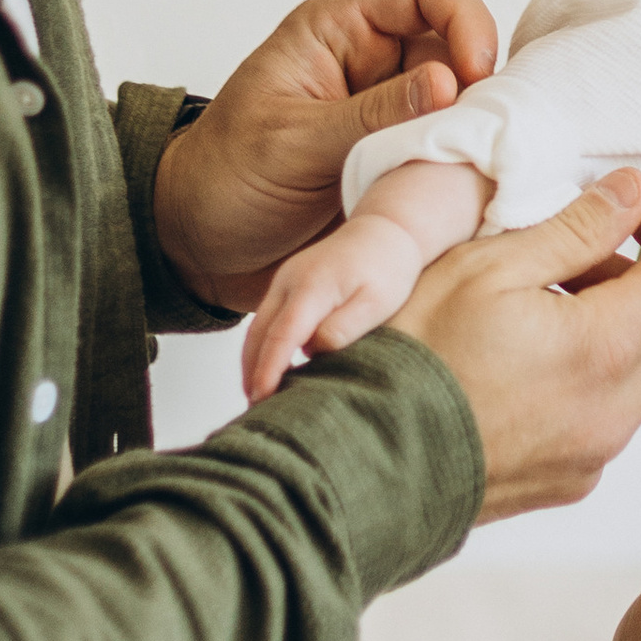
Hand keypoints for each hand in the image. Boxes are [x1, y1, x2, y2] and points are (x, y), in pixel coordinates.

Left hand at [153, 0, 498, 311]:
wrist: (199, 248)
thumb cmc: (223, 179)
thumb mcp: (290, 145)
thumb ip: (370, 116)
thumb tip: (449, 83)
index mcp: (339, 29)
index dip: (464, 18)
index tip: (473, 75)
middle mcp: (376, 61)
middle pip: (460, 44)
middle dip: (476, 86)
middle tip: (472, 137)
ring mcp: (394, 112)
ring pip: (465, 101)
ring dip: (470, 134)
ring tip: (458, 172)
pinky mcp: (405, 158)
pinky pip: (454, 150)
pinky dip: (462, 169)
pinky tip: (455, 196)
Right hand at [243, 211, 428, 401]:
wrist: (384, 231)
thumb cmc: (387, 268)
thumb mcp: (379, 301)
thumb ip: (346, 326)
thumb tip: (314, 350)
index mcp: (313, 286)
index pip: (282, 334)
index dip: (269, 368)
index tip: (261, 397)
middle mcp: (289, 281)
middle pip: (259, 333)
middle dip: (252, 372)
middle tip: (255, 410)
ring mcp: (284, 280)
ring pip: (257, 327)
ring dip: (252, 361)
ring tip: (257, 397)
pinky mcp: (287, 284)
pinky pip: (266, 319)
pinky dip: (262, 345)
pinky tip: (268, 369)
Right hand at [390, 172, 640, 519]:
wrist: (359, 462)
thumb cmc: (414, 356)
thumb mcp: (488, 265)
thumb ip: (575, 227)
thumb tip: (633, 191)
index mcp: (605, 348)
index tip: (631, 212)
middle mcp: (616, 411)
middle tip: (584, 261)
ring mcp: (594, 454)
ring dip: (621, 335)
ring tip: (545, 311)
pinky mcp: (569, 483)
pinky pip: (610, 422)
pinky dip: (593, 384)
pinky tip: (527, 366)